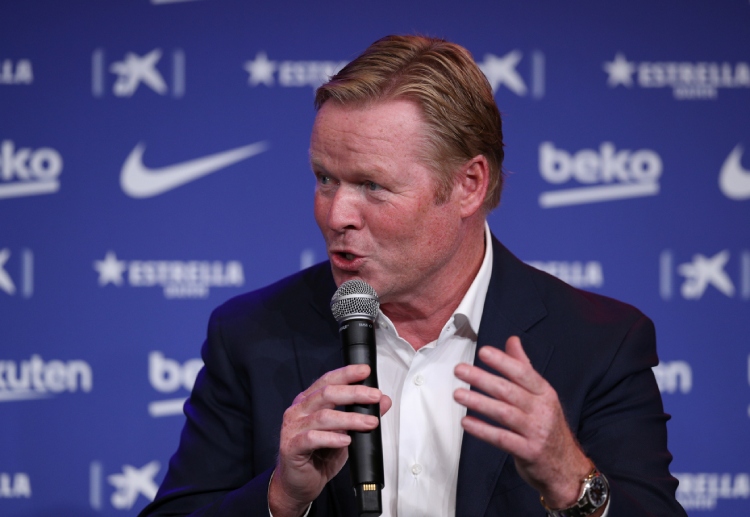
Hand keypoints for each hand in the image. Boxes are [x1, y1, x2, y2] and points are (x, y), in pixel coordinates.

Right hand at [269, 364, 391, 516]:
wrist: (298, 484)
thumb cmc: (319, 456)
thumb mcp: (346, 432)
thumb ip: (361, 415)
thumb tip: (384, 401)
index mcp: (309, 401)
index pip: (328, 380)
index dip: (347, 374)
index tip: (366, 371)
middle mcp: (299, 410)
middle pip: (326, 394)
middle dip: (354, 393)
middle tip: (374, 396)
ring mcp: (292, 428)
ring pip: (323, 416)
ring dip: (350, 418)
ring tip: (369, 422)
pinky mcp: (291, 447)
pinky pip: (312, 438)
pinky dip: (332, 438)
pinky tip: (346, 439)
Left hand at [453, 336, 592, 508]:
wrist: (567, 468)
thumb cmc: (548, 427)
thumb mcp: (542, 396)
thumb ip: (524, 368)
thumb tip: (512, 340)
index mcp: (545, 393)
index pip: (523, 373)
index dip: (503, 362)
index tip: (483, 352)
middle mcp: (543, 410)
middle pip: (510, 391)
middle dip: (482, 378)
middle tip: (460, 370)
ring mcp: (537, 432)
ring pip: (505, 413)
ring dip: (479, 402)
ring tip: (458, 394)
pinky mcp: (529, 452)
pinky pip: (502, 439)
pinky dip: (483, 430)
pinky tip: (467, 422)